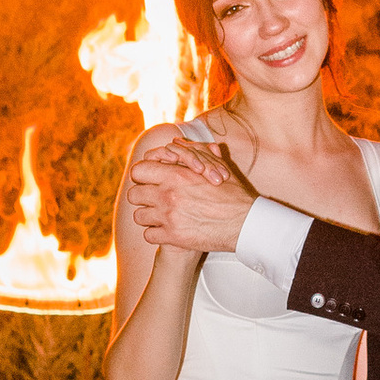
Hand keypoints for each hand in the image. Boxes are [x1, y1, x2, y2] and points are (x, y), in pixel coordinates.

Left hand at [127, 124, 253, 254]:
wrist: (245, 224)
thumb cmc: (234, 194)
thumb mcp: (217, 168)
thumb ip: (194, 154)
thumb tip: (178, 142)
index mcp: (176, 175)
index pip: (139, 171)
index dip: (142, 176)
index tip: (148, 181)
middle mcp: (168, 195)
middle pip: (134, 195)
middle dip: (142, 197)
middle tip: (152, 201)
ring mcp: (168, 217)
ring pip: (139, 216)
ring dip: (148, 216)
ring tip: (159, 217)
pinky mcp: (173, 237)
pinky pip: (148, 235)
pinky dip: (155, 233)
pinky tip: (165, 231)